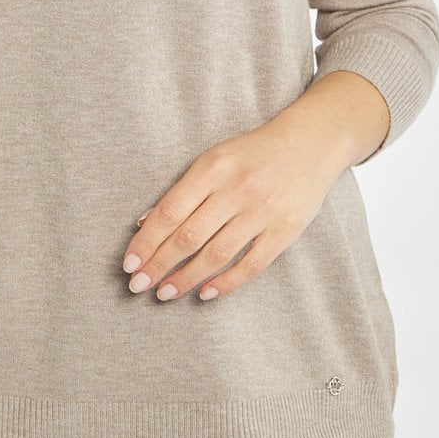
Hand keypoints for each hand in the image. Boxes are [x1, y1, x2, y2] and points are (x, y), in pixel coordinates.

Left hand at [121, 120, 342, 301]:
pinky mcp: (285, 231)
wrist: (308, 144)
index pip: (170, 210)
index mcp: (214, 167)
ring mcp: (263, 211)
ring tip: (165, 292)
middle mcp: (237, 189)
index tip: (129, 263)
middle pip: (189, 236)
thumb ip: (183, 190)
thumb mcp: (214, 159)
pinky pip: (251, 265)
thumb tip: (146, 222)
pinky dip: (226, 283)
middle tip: (138, 285)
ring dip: (186, 278)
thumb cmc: (252, 153)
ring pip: (216, 254)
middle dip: (159, 264)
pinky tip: (205, 293)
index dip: (147, 240)